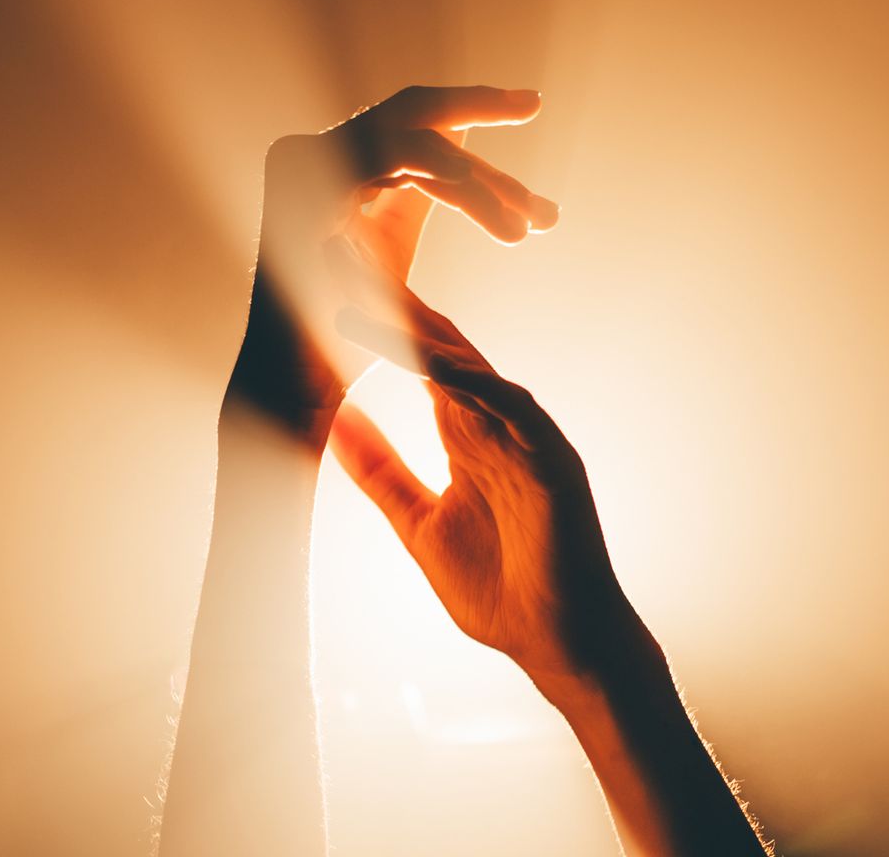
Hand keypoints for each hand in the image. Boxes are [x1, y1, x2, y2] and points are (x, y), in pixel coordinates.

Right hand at [225, 86, 557, 441]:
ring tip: (529, 215)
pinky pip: (390, 157)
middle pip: (408, 111)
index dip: (469, 127)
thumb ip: (414, 200)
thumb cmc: (339, 333)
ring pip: (413, 139)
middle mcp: (312, 155)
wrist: (295, 385)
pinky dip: (441, 170)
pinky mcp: (307, 184)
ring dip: (478, 178)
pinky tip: (483, 194)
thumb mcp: (387, 252)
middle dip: (477, 102)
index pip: (411, 129)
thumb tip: (463, 160)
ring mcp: (303, 164)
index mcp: (332, 168)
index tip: (528, 130)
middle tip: (532, 103)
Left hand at [330, 275, 647, 685]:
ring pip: (466, 361)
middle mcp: (498, 419)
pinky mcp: (549, 456)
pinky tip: (424, 354)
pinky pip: (503, 405)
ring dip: (415, 324)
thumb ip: (382, 473)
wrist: (560, 645)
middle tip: (339, 242)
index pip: (417, 356)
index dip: (374, 316)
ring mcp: (526, 433)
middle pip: (438, 340)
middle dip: (389, 296)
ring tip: (364, 286)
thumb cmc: (503, 591)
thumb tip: (335, 425)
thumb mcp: (418, 525)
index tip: (328, 275)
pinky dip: (463, 378)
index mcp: (468, 431)